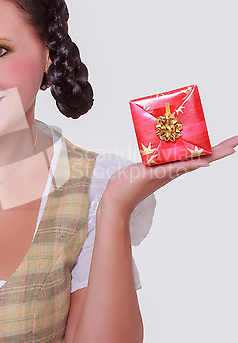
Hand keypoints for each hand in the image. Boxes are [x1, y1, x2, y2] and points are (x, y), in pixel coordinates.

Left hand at [99, 136, 237, 220]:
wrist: (116, 199)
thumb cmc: (128, 182)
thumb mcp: (145, 164)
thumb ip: (154, 158)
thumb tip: (159, 148)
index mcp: (172, 166)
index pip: (197, 156)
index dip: (213, 149)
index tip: (231, 143)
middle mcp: (172, 170)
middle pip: (202, 158)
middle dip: (220, 150)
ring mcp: (166, 173)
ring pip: (193, 162)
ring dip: (212, 155)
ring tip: (230, 149)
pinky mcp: (154, 174)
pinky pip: (174, 168)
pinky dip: (189, 165)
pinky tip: (203, 163)